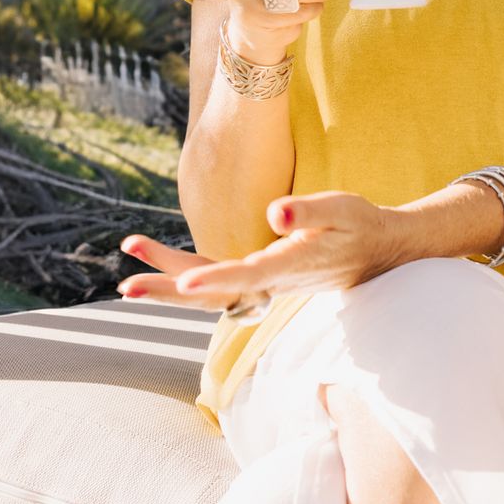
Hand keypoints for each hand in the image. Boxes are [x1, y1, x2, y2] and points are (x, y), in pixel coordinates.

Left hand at [117, 192, 402, 310]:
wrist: (376, 255)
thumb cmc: (359, 225)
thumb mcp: (344, 208)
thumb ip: (309, 211)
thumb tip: (274, 212)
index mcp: (290, 266)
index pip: (248, 277)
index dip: (217, 280)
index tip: (185, 283)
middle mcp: (271, 283)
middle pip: (213, 296)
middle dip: (170, 291)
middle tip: (127, 287)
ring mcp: (262, 286)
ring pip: (208, 293)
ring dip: (168, 284)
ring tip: (128, 273)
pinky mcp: (257, 280)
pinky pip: (214, 284)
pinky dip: (184, 277)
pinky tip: (158, 265)